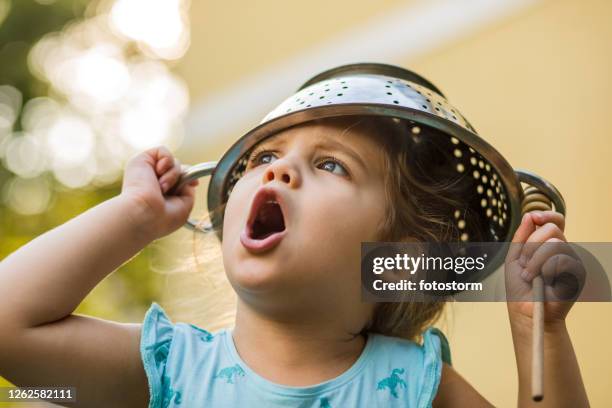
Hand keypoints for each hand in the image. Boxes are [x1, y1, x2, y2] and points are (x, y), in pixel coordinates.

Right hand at [120, 146, 198, 240]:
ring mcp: (146, 170)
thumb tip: (190, 178)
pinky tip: (159, 173)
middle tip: (174, 188)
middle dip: (182, 175)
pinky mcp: (141, 160)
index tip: (195, 183)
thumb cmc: (163, 217)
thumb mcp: (184, 205)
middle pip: (177, 167)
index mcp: (160, 193)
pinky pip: (162, 151)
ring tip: (162, 187)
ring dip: (173, 174)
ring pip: (173, 161)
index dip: (188, 177)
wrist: (144, 214)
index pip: (179, 177)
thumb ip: (188, 189)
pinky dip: (166, 161)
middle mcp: (152, 181)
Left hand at [505, 211, 584, 329]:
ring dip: (534, 260)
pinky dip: (545, 270)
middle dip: (530, 246)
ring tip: (530, 275)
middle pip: (550, 229)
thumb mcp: (514, 257)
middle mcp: (563, 250)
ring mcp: (572, 261)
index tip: (533, 217)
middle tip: (524, 264)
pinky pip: (561, 259)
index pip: (556, 221)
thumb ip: (521, 236)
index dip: (546, 215)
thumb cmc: (520, 287)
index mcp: (549, 245)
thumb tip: (529, 215)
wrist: (526, 311)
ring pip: (554, 243)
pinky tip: (543, 281)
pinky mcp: (578, 273)